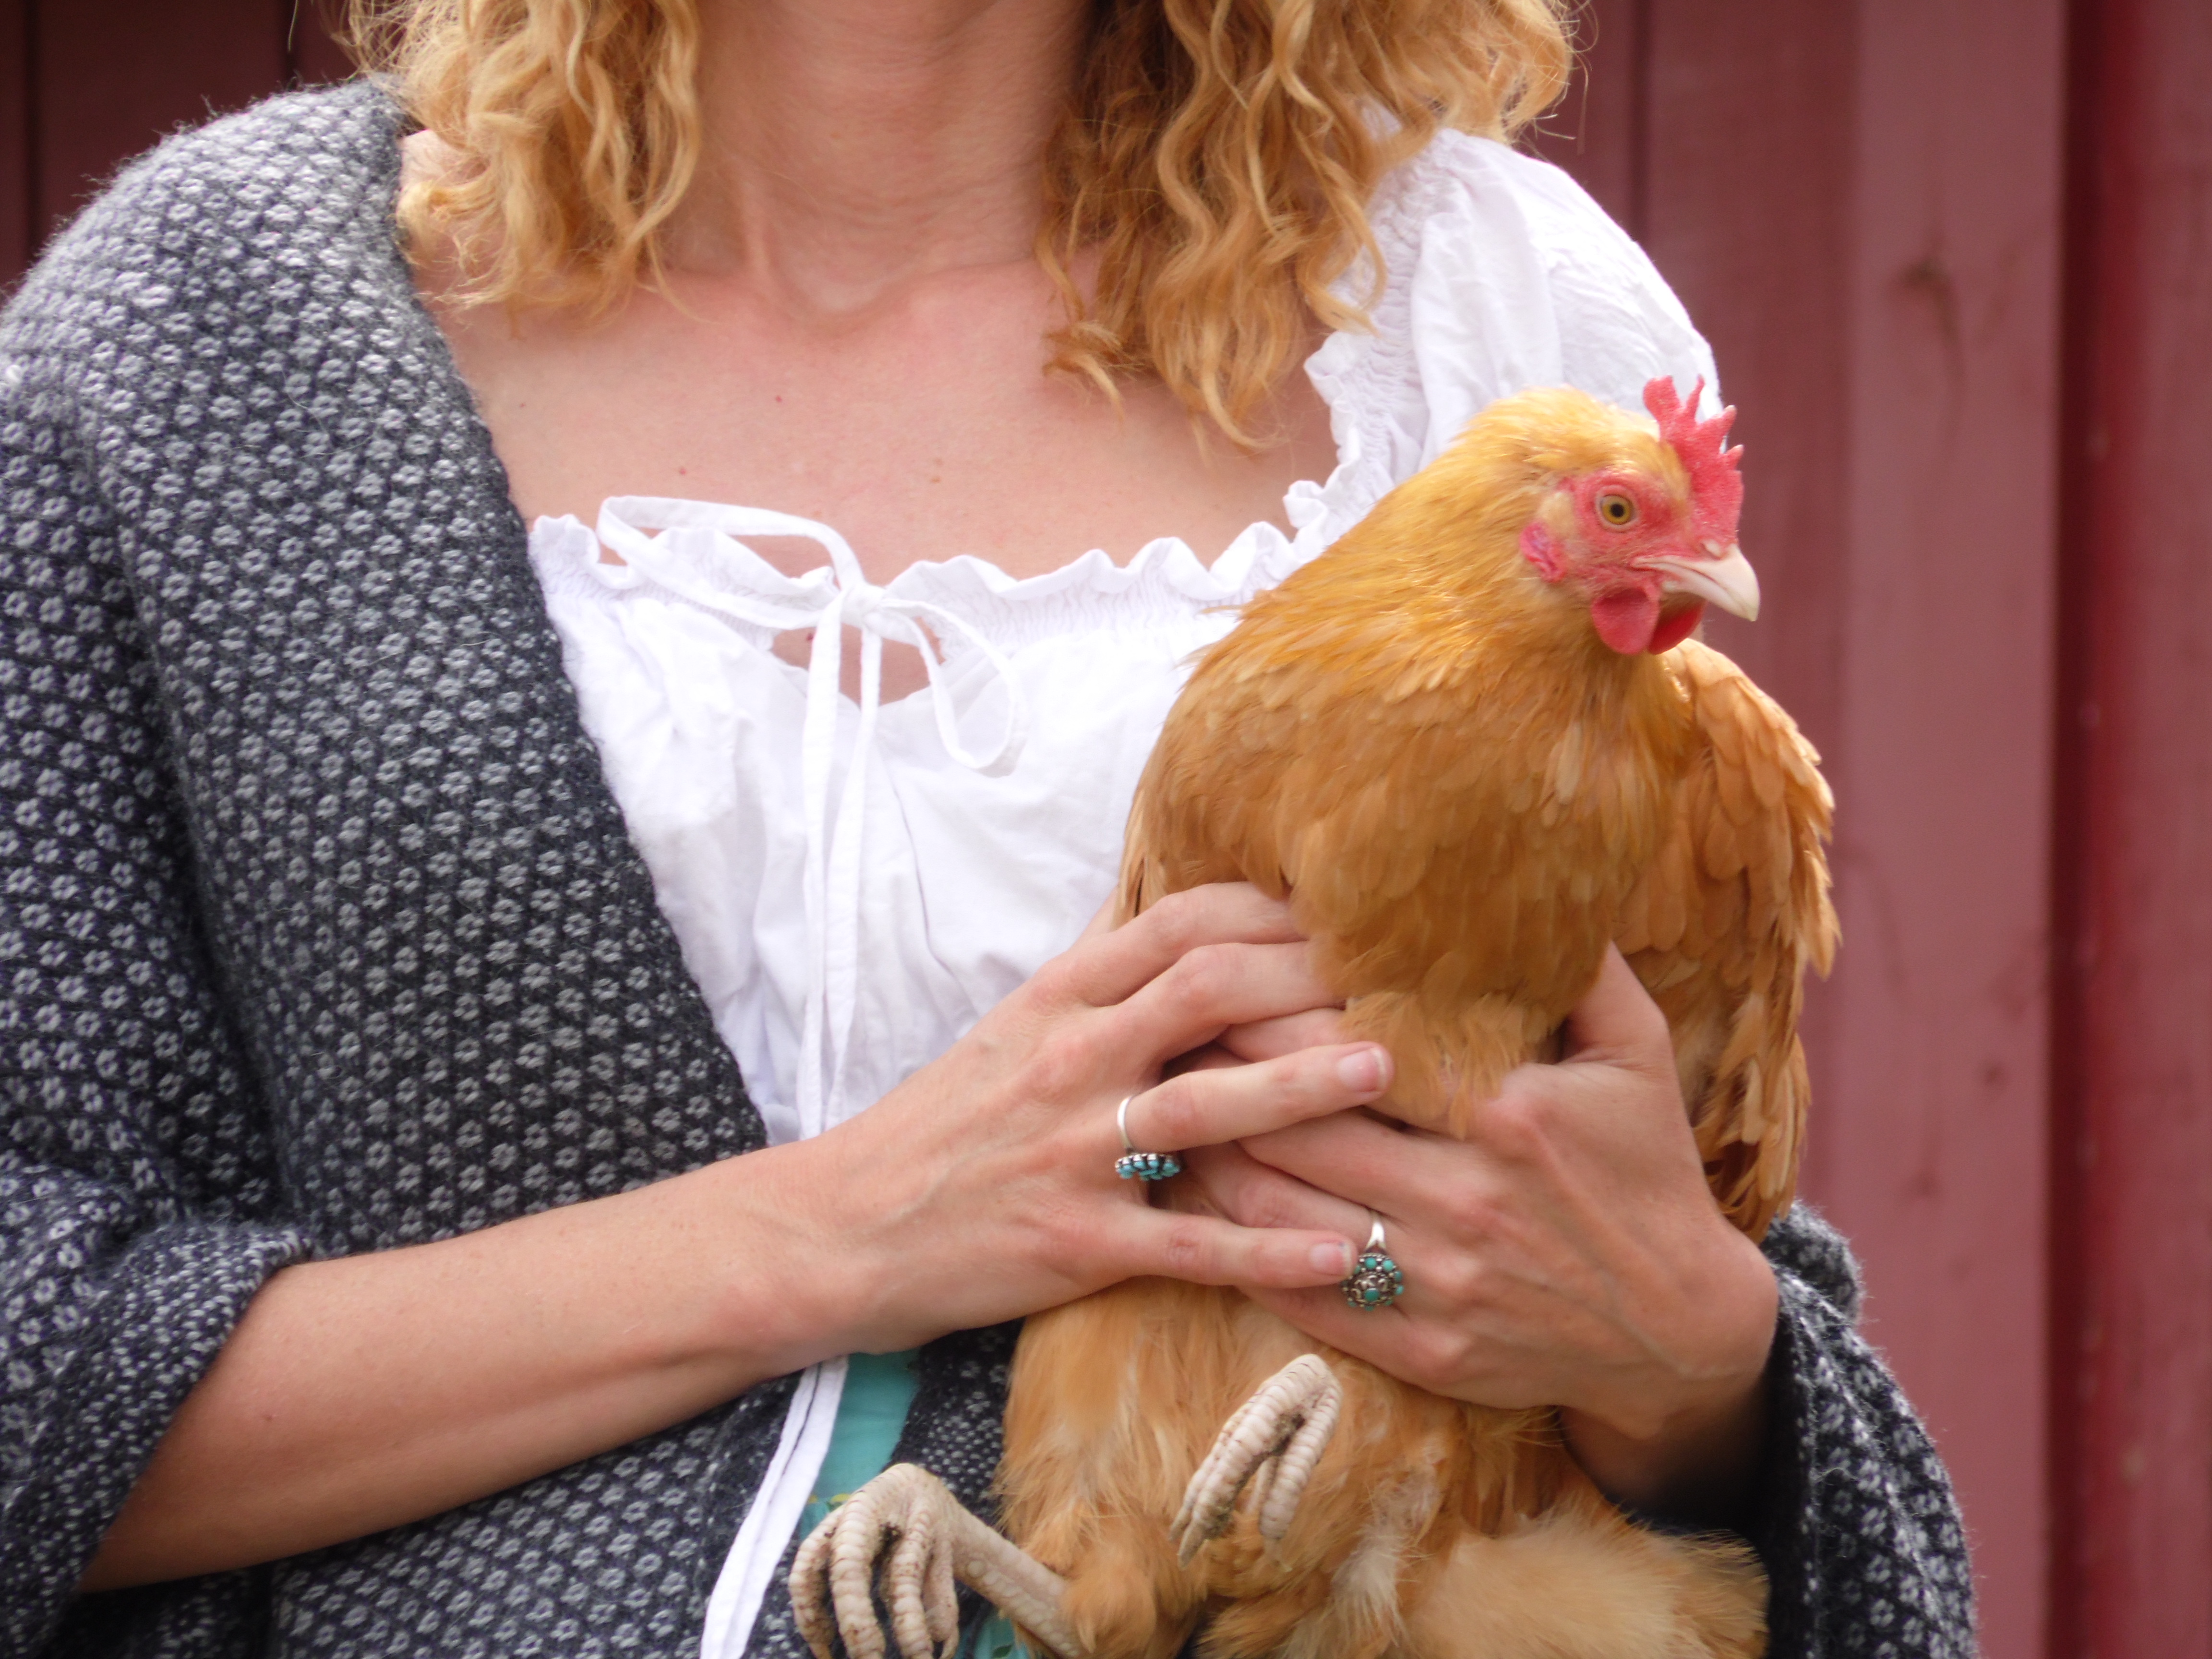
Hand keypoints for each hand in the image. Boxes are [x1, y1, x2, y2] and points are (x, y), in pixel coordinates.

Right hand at [766, 883, 1387, 1359]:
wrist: (846, 1225)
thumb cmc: (942, 1123)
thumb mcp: (1010, 1025)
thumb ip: (1093, 969)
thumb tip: (1161, 901)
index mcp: (1059, 1001)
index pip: (1176, 926)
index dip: (1268, 913)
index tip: (1342, 913)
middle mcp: (1072, 1061)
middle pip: (1207, 994)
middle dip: (1309, 982)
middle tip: (1399, 983)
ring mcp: (1075, 1152)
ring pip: (1209, 1108)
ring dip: (1306, 1088)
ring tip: (1387, 1073)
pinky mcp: (1077, 1243)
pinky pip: (1191, 1246)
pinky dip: (1271, 1249)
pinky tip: (1341, 1251)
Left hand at [1167, 948, 1778, 1523]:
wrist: (1680, 1331)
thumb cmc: (1649, 1173)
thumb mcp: (1641, 1056)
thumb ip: (1584, 968)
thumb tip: (1534, 885)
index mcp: (1507, 1117)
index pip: (1353, 1050)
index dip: (1272, 1013)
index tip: (1222, 977)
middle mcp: (1465, 1202)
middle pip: (1297, 1127)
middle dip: (1221, 1078)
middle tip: (1170, 1036)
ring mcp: (1438, 1284)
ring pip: (1278, 1211)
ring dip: (1210, 1158)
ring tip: (1166, 1112)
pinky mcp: (1420, 1351)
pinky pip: (1299, 1295)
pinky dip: (1239, 1248)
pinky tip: (1201, 1206)